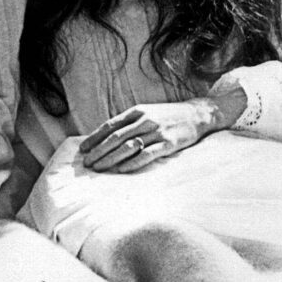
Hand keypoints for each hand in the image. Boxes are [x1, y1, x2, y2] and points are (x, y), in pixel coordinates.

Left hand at [78, 92, 243, 172]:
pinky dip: (132, 163)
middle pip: (116, 138)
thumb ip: (128, 123)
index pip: (110, 126)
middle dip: (99, 152)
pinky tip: (121, 170)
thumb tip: (106, 137)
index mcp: (137, 111)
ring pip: (128, 147)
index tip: (83, 149)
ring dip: (111, 159)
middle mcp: (145, 120)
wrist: (198, 115)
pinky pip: (147, 155)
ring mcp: (157, 132)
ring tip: (99, 169)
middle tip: (87, 163)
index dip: (95, 138)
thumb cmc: (168, 116)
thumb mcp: (146, 113)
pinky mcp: (168, 143)